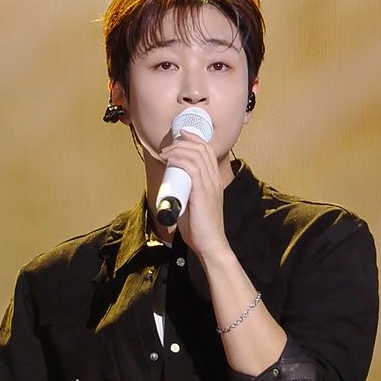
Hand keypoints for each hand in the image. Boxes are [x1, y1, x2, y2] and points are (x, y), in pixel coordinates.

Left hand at [159, 130, 229, 257]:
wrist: (211, 245)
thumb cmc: (201, 229)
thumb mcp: (195, 205)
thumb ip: (187, 194)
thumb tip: (172, 188)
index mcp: (215, 182)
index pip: (208, 152)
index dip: (194, 140)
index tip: (181, 136)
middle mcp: (215, 180)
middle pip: (202, 149)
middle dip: (184, 141)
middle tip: (169, 145)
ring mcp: (210, 186)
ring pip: (196, 155)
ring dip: (178, 149)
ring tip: (165, 153)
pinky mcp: (202, 193)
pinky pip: (192, 168)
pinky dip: (180, 159)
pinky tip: (170, 160)